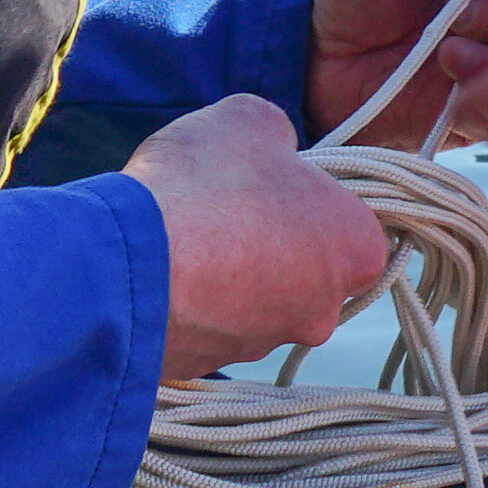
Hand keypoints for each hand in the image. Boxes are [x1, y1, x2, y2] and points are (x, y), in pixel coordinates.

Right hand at [126, 96, 387, 379]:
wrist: (129, 268)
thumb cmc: (206, 188)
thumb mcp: (249, 120)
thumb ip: (277, 133)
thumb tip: (272, 149)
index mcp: (358, 250)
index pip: (348, 222)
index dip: (307, 197)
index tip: (270, 184)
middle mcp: (324, 312)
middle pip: (303, 265)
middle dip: (267, 240)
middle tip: (222, 208)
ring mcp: (264, 345)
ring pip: (252, 298)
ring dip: (224, 271)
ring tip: (180, 236)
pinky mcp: (210, 367)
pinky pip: (205, 324)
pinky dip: (188, 299)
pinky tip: (160, 269)